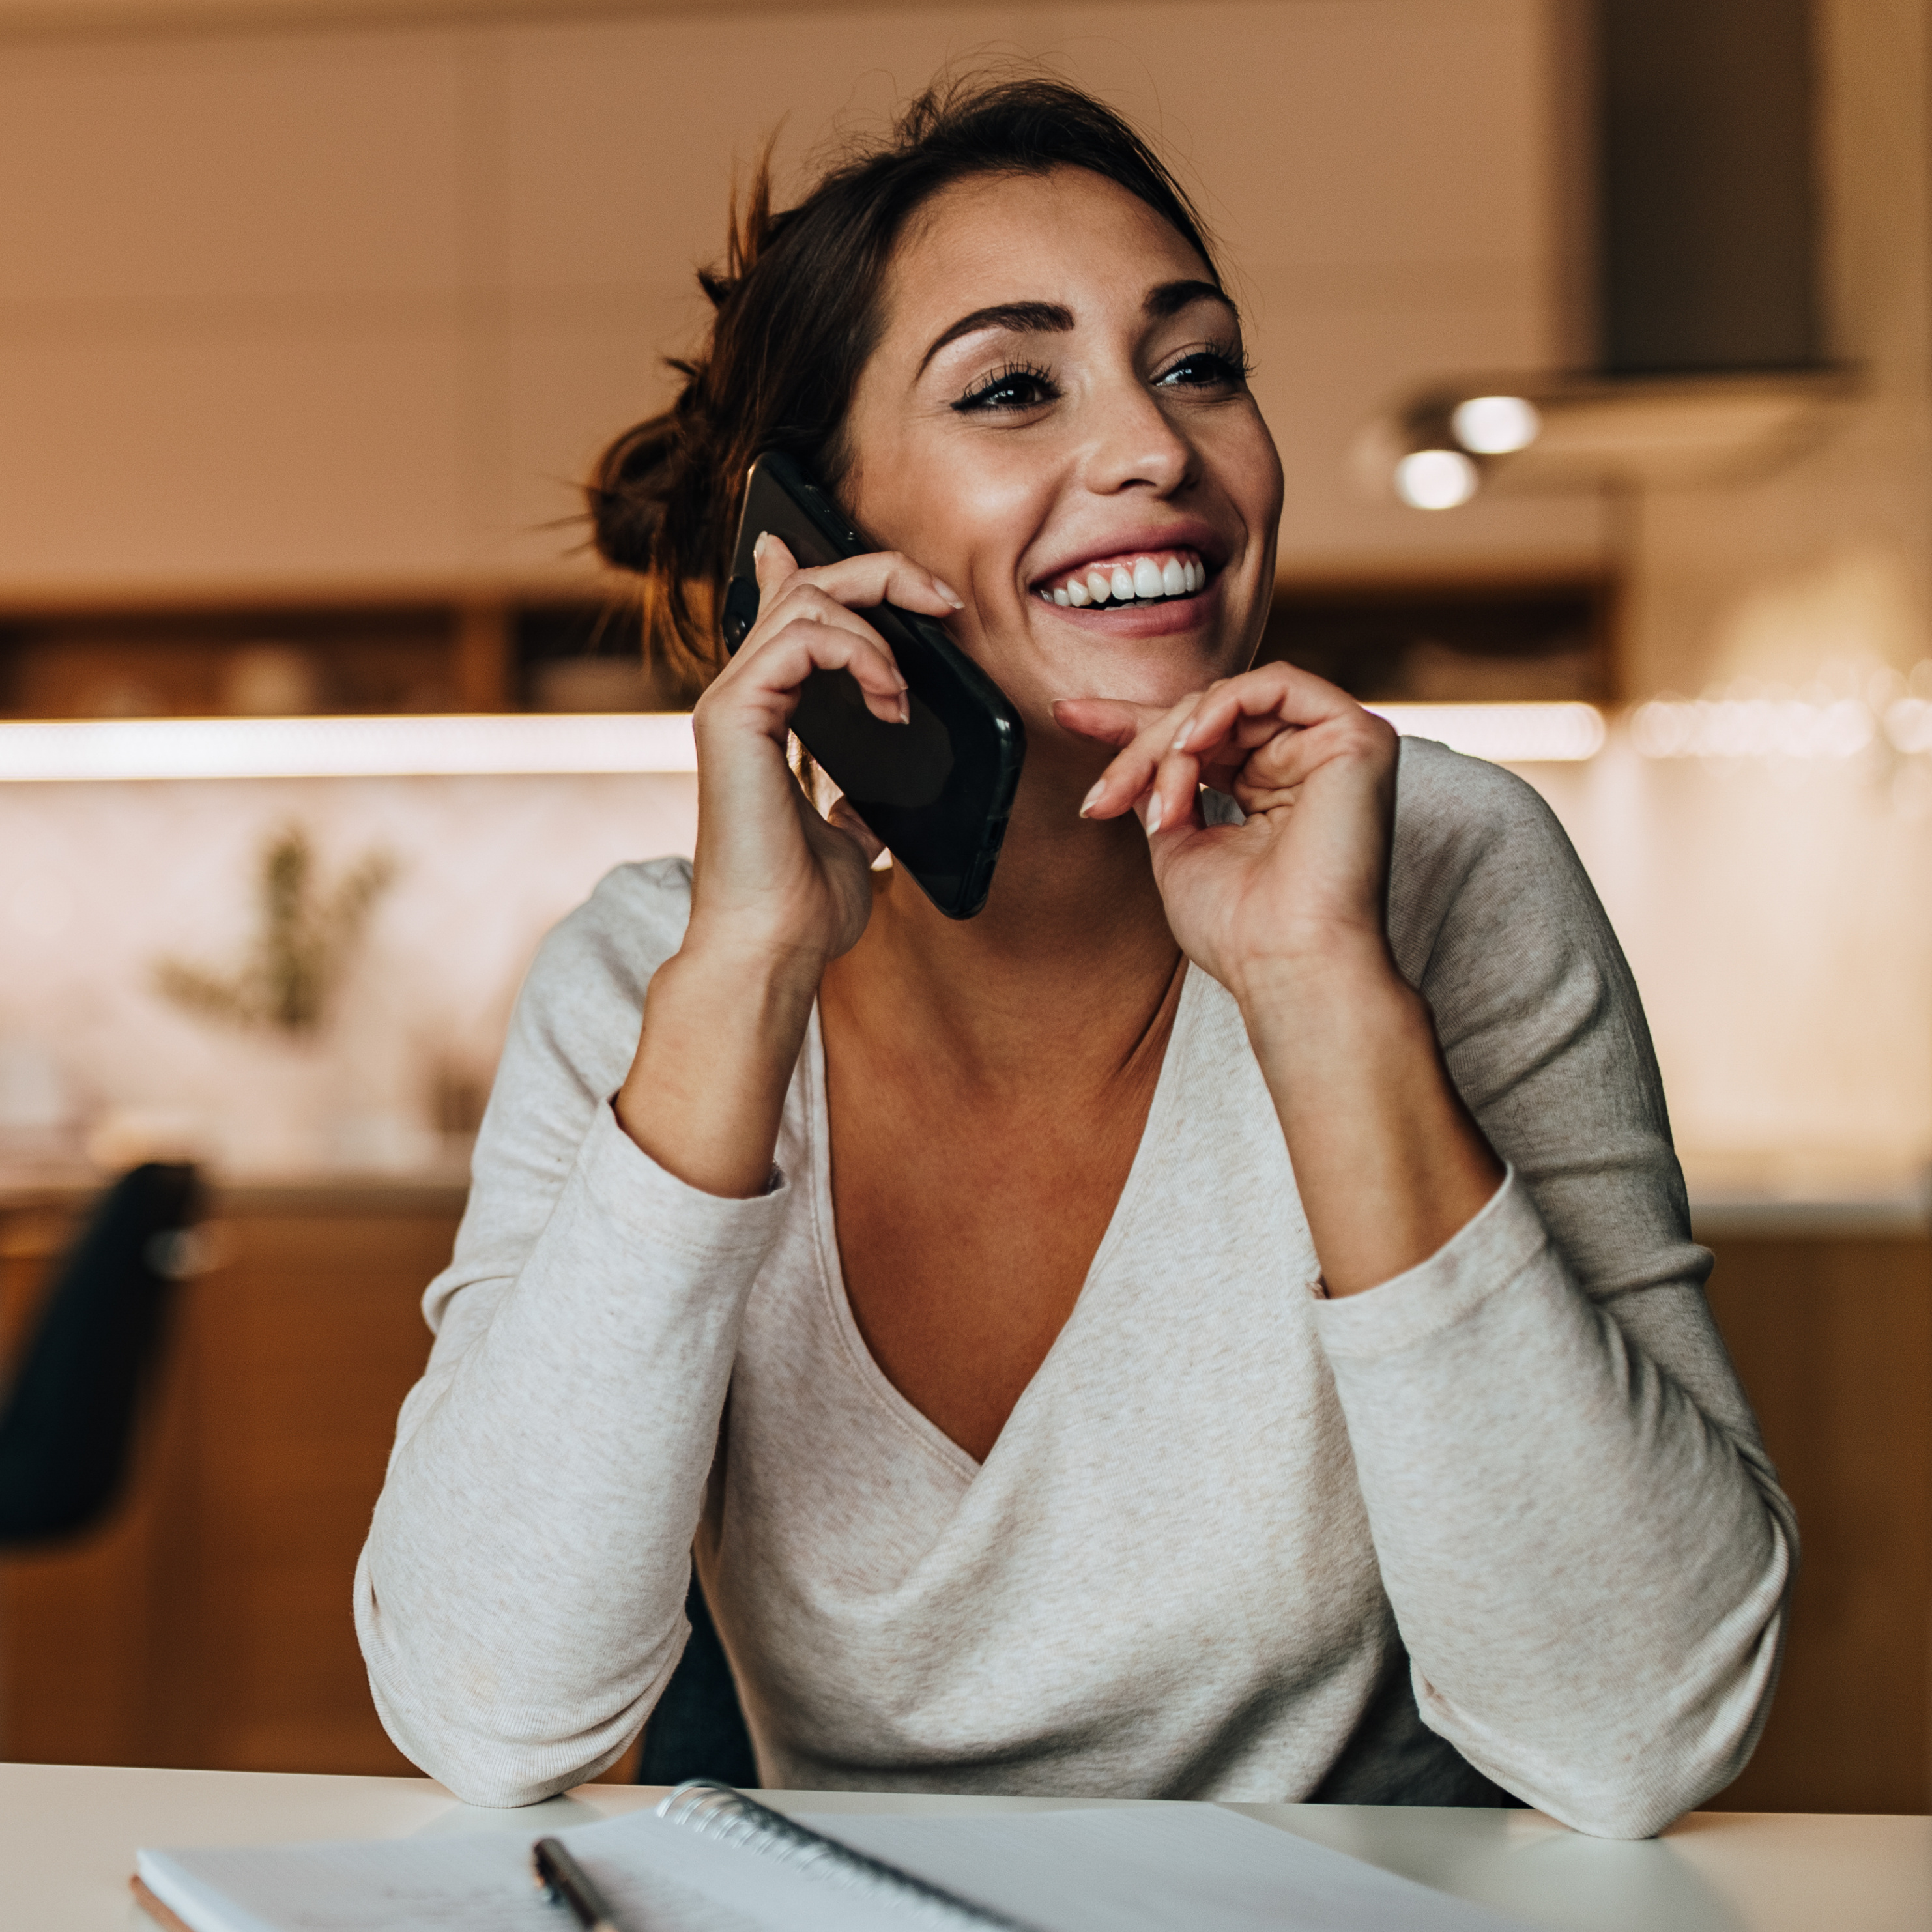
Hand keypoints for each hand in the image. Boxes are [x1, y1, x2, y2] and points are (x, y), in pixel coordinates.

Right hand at [617, 534, 962, 1197]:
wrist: (772, 950)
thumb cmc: (804, 909)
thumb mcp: (848, 844)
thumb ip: (852, 810)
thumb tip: (866, 808)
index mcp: (765, 717)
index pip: (792, 609)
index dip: (847, 577)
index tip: (922, 594)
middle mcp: (742, 699)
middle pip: (806, 584)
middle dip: (884, 575)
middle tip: (943, 602)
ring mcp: (731, 702)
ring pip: (805, 598)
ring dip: (877, 624)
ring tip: (906, 688)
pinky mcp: (733, 716)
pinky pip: (801, 637)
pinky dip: (857, 653)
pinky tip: (889, 697)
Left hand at [1056, 663, 1400, 1004]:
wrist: (1288, 966)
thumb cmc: (1240, 932)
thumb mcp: (1178, 847)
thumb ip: (1160, 790)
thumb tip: (1127, 754)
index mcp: (1272, 792)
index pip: (1201, 737)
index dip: (1132, 722)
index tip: (1068, 716)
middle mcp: (1306, 765)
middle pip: (1207, 715)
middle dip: (1142, 745)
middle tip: (1104, 796)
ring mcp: (1334, 748)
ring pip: (1230, 698)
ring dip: (1174, 741)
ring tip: (1160, 801)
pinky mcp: (1357, 737)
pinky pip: (1277, 683)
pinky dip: (1221, 707)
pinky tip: (1190, 747)